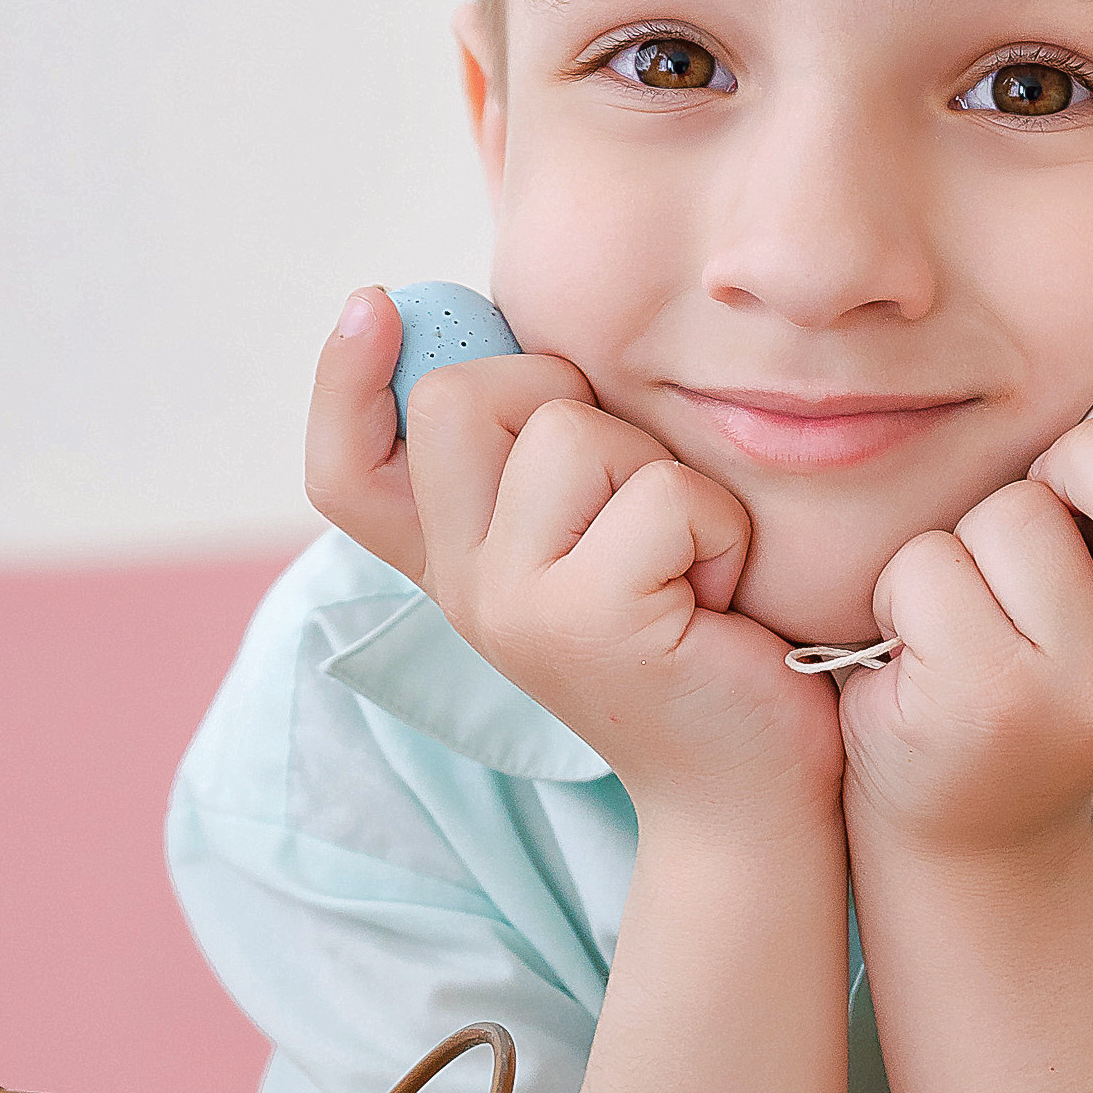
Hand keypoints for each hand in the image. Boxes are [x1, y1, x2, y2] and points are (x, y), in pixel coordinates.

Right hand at [307, 291, 839, 827]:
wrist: (751, 788)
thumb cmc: (701, 641)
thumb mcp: (606, 538)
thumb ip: (545, 461)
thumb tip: (514, 329)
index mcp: (459, 563)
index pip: (346, 470)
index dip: (340, 380)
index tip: (374, 304)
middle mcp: (466, 587)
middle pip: (460, 399)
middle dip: (563, 397)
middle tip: (630, 488)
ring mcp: (514, 608)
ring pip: (573, 433)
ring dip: (661, 472)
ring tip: (684, 559)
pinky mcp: (588, 622)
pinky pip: (662, 493)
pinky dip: (717, 525)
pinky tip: (717, 596)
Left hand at [837, 416, 1092, 857]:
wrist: (965, 813)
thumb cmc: (1054, 671)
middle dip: (1085, 455)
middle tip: (1049, 488)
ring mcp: (1083, 703)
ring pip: (1019, 517)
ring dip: (975, 531)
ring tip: (979, 599)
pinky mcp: (983, 703)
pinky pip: (933, 562)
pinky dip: (911, 577)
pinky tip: (925, 640)